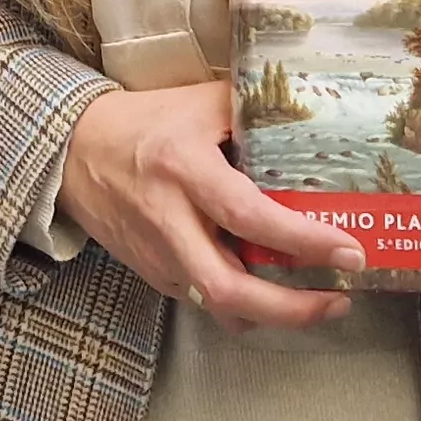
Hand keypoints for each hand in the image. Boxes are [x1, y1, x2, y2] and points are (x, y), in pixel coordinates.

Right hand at [59, 82, 363, 331]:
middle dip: (291, 309)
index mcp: (184, 168)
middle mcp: (169, 219)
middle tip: (340, 301)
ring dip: (271, 316)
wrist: (71, 151)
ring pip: (217, 306)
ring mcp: (157, 254)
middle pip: (230, 289)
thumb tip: (313, 117)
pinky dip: (241, 304)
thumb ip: (252, 110)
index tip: (350, 250)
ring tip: (317, 304)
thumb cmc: (144, 122)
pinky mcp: (151, 272)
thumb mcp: (198, 104)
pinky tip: (270, 291)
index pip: (249, 216)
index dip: (303, 240)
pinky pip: (202, 300)